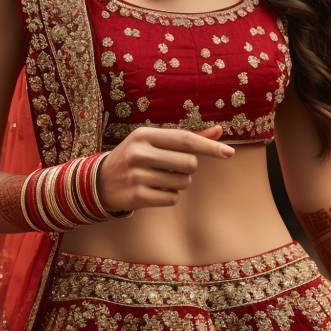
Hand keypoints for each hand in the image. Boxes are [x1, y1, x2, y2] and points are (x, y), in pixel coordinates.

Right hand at [95, 125, 234, 210]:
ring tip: (159, 178)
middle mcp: (139, 153)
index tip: (230, 153)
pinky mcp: (137, 196)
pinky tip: (154, 191)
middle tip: (171, 167)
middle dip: (188, 168)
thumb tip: (219, 131)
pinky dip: (169, 196)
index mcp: (144, 134)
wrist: (100, 182)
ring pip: (183, 183)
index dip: (209, 147)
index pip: (185, 140)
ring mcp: (137, 175)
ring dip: (179, 183)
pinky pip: (172, 199)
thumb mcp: (154, 142)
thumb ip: (187, 138)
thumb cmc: (135, 157)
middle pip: (189, 163)